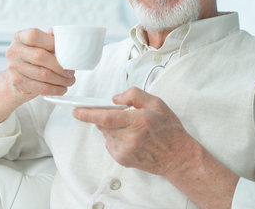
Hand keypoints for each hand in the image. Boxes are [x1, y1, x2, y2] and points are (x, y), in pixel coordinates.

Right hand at [6, 28, 74, 102]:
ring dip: (61, 80)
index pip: (34, 36)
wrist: (16, 75)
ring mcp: (14, 67)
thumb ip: (50, 39)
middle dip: (60, 66)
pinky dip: (55, 89)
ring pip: (43, 74)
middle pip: (40, 56)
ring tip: (69, 80)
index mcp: (20, 37)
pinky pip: (41, 88)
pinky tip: (62, 88)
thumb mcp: (38, 44)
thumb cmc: (31, 57)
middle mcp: (14, 51)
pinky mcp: (18, 82)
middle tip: (71, 71)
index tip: (65, 50)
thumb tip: (65, 38)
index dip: (52, 42)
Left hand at [73, 87, 193, 175]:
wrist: (177, 157)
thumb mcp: (156, 103)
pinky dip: (115, 138)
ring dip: (112, 128)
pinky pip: (109, 144)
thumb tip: (115, 99)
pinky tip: (130, 138)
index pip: (106, 118)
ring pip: (106, 134)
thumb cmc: (169, 130)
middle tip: (120, 115)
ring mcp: (126, 151)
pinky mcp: (123, 160)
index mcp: (139, 121)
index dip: (88, 114)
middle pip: (104, 125)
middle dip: (105, 117)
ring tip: (131, 128)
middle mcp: (131, 138)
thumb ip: (134, 95)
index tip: (77, 110)